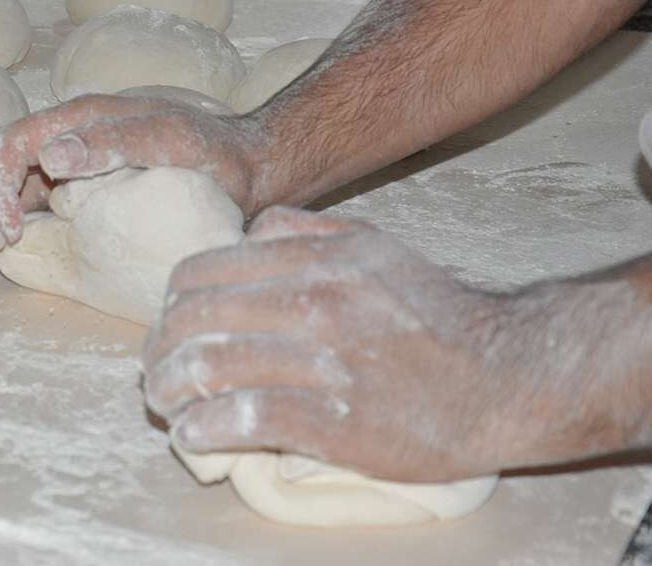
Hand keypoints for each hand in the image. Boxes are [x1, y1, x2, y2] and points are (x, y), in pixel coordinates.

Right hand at [0, 94, 263, 252]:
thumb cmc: (209, 154)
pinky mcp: (76, 184)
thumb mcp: (166, 142)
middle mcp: (65, 133)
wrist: (243, 167)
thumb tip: (50, 154)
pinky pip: (26, 197)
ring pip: (1, 177)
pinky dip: (11, 219)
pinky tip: (20, 246)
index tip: (10, 230)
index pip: (7, 143)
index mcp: (77, 117)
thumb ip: (111, 143)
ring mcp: (68, 159)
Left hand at [143, 208, 621, 481]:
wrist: (507, 375)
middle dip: (160, 349)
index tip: (169, 326)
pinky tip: (195, 435)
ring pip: (209, 367)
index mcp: (316, 257)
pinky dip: (203, 428)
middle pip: (195, 319)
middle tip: (155, 372)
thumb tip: (250, 228)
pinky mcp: (335, 420)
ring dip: (170, 391)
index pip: (204, 271)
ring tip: (166, 406)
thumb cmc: (435, 313)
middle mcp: (314, 300)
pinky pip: (243, 418)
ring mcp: (323, 360)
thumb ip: (306, 230)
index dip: (171, 302)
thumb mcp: (374, 246)